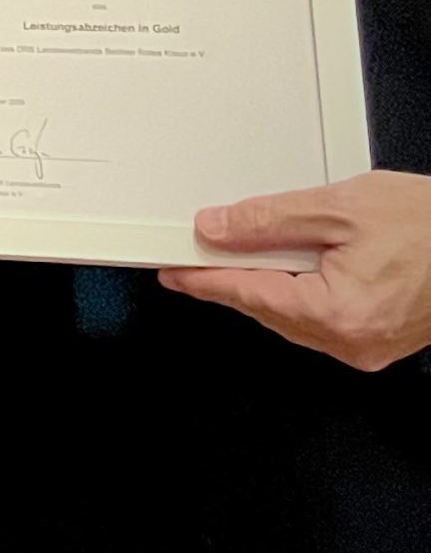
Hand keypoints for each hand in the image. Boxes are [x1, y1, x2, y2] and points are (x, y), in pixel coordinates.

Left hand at [159, 170, 430, 371]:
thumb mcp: (341, 207)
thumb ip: (270, 221)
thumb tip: (217, 229)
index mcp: (340, 313)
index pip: (249, 294)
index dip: (204, 278)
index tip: (172, 269)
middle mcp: (354, 341)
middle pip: (268, 308)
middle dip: (234, 277)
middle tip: (199, 249)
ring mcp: (368, 345)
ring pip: (293, 315)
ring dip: (268, 283)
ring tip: (253, 247)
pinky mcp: (379, 339)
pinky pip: (320, 318)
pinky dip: (300, 291)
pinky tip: (295, 264)